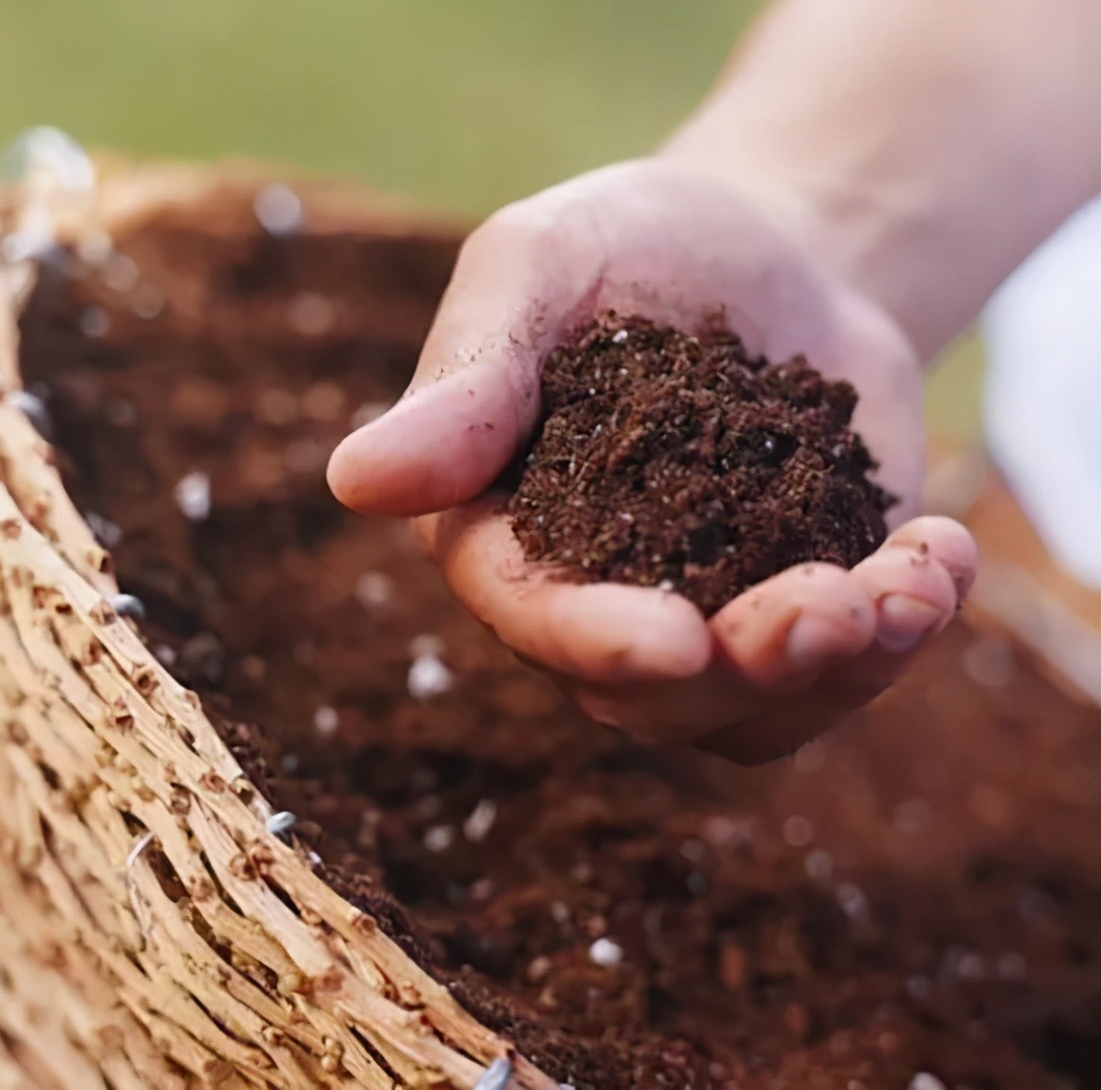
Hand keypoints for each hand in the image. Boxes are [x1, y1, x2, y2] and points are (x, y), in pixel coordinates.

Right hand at [327, 159, 976, 762]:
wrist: (767, 248)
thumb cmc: (632, 247)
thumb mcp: (541, 266)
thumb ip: (468, 374)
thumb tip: (356, 482)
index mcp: (505, 528)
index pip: (530, 613)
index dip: (594, 641)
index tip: (676, 642)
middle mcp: (593, 594)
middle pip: (647, 692)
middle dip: (743, 667)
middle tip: (833, 605)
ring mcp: (700, 612)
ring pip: (748, 707)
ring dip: (837, 666)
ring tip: (911, 581)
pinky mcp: (792, 604)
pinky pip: (834, 674)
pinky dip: (895, 635)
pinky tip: (937, 555)